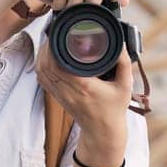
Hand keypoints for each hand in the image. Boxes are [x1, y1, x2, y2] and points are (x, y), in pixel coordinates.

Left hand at [35, 42, 131, 160]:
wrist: (103, 131)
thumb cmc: (114, 109)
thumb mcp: (125, 86)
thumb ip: (123, 63)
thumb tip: (120, 43)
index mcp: (84, 86)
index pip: (60, 64)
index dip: (55, 47)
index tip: (60, 35)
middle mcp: (68, 90)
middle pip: (47, 66)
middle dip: (47, 47)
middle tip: (55, 35)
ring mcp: (60, 95)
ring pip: (41, 72)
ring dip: (42, 56)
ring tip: (50, 43)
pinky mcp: (57, 97)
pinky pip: (42, 79)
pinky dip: (41, 66)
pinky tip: (47, 57)